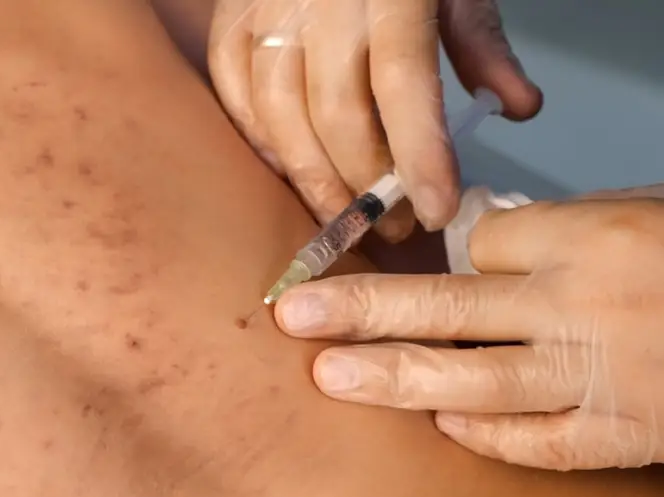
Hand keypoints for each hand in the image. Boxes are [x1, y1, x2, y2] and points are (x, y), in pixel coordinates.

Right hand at [208, 0, 541, 234]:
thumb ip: (481, 44)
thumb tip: (517, 110)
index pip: (403, 85)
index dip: (420, 156)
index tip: (438, 212)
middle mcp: (319, 3)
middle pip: (336, 114)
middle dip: (367, 184)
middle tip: (397, 224)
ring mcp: (266, 14)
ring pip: (279, 118)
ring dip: (314, 180)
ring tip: (347, 213)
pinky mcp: (230, 25)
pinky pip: (239, 100)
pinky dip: (265, 145)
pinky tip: (295, 170)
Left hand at [274, 196, 663, 469]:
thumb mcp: (640, 213)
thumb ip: (559, 229)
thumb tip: (475, 241)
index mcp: (591, 238)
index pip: (479, 243)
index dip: (452, 252)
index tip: (444, 262)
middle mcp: (586, 307)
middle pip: (448, 307)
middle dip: (362, 310)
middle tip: (295, 314)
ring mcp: (603, 375)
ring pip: (475, 380)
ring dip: (394, 378)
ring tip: (330, 377)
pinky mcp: (626, 433)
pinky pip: (540, 440)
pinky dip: (489, 436)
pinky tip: (443, 427)